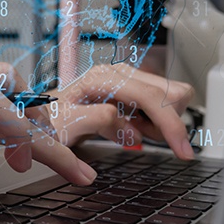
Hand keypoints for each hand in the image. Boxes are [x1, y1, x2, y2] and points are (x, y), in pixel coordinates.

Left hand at [48, 64, 194, 158]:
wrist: (41, 116)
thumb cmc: (50, 120)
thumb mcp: (68, 125)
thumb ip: (99, 123)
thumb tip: (133, 132)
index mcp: (104, 78)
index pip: (152, 97)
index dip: (171, 125)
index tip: (182, 151)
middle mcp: (119, 72)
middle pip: (173, 93)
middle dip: (165, 122)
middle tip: (139, 134)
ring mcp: (127, 78)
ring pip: (172, 96)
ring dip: (161, 121)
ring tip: (133, 128)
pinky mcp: (132, 87)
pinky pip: (162, 103)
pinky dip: (155, 120)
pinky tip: (133, 125)